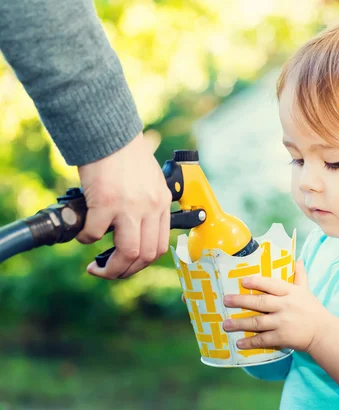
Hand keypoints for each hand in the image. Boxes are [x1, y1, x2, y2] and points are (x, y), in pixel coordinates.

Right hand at [76, 132, 171, 278]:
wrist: (110, 132)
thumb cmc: (125, 154)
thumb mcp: (149, 179)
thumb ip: (147, 202)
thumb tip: (135, 227)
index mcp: (162, 202)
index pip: (160, 245)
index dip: (143, 262)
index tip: (129, 264)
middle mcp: (151, 207)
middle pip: (146, 255)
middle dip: (126, 271)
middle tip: (110, 271)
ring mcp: (131, 206)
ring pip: (128, 253)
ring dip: (111, 267)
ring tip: (97, 267)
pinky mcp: (107, 202)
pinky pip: (95, 234)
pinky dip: (87, 239)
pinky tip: (83, 233)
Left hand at [222, 260, 332, 352]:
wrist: (323, 332)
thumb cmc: (312, 309)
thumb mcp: (306, 291)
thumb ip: (300, 276)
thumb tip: (298, 260)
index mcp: (290, 292)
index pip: (272, 284)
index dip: (257, 282)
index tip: (242, 280)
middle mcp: (285, 306)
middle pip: (261, 302)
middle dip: (241, 301)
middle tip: (226, 300)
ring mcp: (283, 322)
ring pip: (258, 322)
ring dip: (241, 323)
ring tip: (226, 324)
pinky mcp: (283, 337)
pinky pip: (263, 339)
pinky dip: (251, 342)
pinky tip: (239, 343)